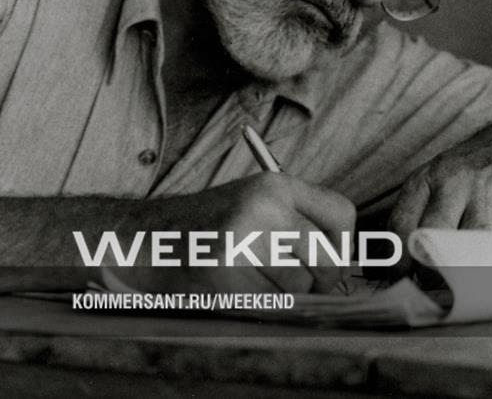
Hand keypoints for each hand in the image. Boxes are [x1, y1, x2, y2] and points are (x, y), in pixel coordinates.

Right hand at [106, 172, 355, 294]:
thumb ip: (298, 222)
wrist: (146, 237)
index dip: (341, 245)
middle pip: (328, 260)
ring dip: (284, 296)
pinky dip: (260, 307)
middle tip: (297, 284)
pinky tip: (238, 289)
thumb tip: (345, 264)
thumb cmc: (209, 227)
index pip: (343, 215)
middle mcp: (264, 208)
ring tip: (254, 280)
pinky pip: (270, 305)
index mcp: (275, 185)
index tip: (326, 258)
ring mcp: (244, 241)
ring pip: (299, 288)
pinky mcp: (225, 274)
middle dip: (319, 282)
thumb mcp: (254, 203)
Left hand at [388, 113, 491, 268]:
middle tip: (428, 287)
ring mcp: (486, 195)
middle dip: (425, 269)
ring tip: (456, 283)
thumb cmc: (476, 169)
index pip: (401, 225)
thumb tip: (389, 263)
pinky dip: (488, 264)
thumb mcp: (440, 179)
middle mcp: (453, 183)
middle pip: (429, 237)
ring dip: (458, 272)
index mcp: (427, 178)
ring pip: (464, 246)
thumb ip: (417, 214)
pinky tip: (484, 269)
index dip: (397, 261)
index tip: (399, 281)